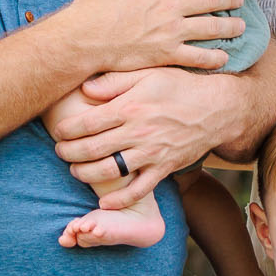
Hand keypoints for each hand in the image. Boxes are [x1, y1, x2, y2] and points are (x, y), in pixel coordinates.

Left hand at [52, 66, 243, 208]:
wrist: (217, 107)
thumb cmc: (178, 86)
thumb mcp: (148, 73)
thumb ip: (114, 81)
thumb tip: (85, 89)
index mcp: (130, 106)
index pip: (87, 122)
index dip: (66, 130)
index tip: (58, 132)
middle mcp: (138, 131)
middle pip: (92, 149)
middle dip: (69, 154)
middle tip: (59, 152)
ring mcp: (152, 152)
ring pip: (109, 171)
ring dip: (86, 175)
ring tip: (76, 171)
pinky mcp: (164, 168)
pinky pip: (138, 189)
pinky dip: (119, 200)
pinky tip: (104, 202)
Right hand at [64, 0, 243, 79]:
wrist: (84, 39)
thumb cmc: (92, 6)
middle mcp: (170, 6)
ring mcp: (171, 32)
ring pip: (211, 27)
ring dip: (230, 26)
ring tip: (241, 25)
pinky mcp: (167, 55)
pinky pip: (198, 57)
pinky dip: (214, 58)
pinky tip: (224, 57)